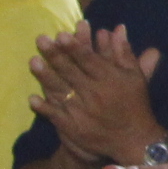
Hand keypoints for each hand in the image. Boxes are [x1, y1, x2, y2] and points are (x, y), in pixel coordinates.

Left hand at [28, 23, 165, 168]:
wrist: (134, 140)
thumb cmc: (135, 105)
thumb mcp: (135, 77)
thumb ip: (125, 53)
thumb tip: (118, 28)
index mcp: (110, 80)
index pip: (89, 60)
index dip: (74, 47)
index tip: (61, 35)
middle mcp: (95, 94)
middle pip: (71, 72)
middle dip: (55, 55)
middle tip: (40, 40)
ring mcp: (82, 111)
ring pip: (61, 90)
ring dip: (45, 76)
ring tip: (33, 61)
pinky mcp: (74, 127)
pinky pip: (56, 115)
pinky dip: (44, 107)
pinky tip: (32, 98)